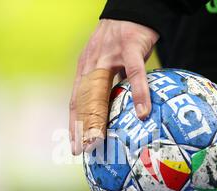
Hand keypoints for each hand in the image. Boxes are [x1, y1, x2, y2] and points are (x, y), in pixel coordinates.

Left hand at [69, 19, 158, 154]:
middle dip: (81, 127)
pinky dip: (138, 94)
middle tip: (82, 150)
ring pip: (101, 91)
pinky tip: (143, 112)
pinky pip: (135, 74)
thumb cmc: (120, 39)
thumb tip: (115, 110)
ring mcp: (109, 57)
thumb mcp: (108, 61)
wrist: (131, 8)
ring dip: (99, 117)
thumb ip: (109, 83)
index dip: (74, 124)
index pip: (76, 101)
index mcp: (86, 70)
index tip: (74, 145)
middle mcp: (91, 65)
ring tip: (100, 139)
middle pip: (84, 101)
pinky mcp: (129, 49)